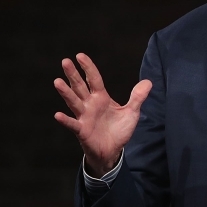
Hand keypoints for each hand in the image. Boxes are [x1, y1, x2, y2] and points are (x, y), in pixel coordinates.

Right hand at [53, 53, 151, 175]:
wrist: (113, 150)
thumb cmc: (119, 130)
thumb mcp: (132, 112)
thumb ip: (137, 97)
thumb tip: (148, 81)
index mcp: (101, 98)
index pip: (94, 79)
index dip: (88, 68)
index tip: (80, 55)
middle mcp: (90, 105)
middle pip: (80, 86)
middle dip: (73, 74)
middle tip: (65, 61)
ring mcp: (84, 117)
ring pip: (74, 102)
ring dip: (66, 93)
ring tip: (57, 82)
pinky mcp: (82, 131)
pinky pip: (73, 124)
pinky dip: (66, 120)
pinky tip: (58, 115)